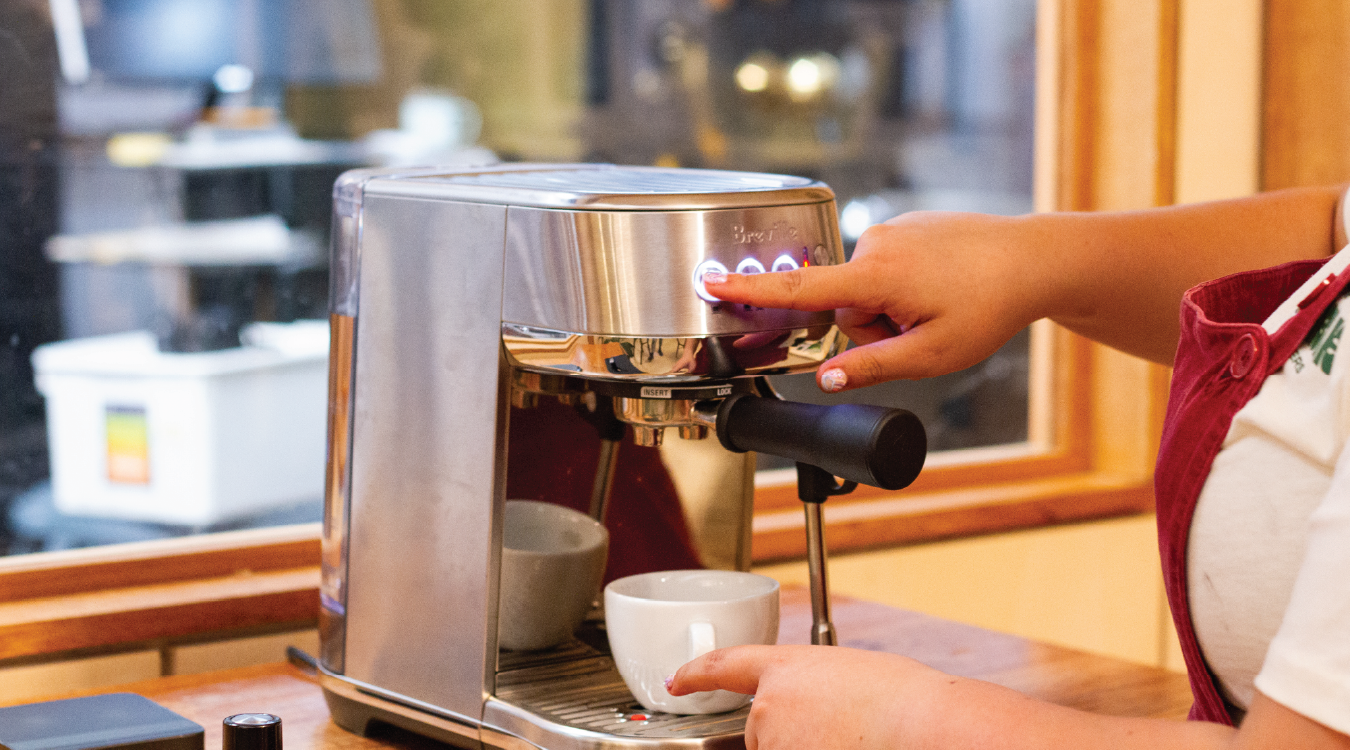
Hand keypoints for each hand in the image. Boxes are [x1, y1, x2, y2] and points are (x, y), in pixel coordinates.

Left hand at [668, 645, 951, 749]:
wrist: (919, 724)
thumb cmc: (900, 700)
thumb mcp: (845, 674)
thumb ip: (810, 688)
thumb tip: (809, 710)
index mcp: (785, 667)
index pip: (724, 665)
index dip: (695, 673)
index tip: (677, 680)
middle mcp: (768, 706)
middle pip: (761, 732)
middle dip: (793, 736)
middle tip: (841, 731)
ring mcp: (773, 741)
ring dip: (808, 747)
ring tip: (852, 740)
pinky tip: (848, 746)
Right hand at [703, 211, 1043, 390]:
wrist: (1034, 259)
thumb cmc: (988, 307)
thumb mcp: (931, 355)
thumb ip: (871, 367)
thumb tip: (826, 378)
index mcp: (875, 276)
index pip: (798, 290)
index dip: (749, 291)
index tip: (710, 282)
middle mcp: (875, 245)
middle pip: (843, 305)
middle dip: (871, 327)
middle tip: (920, 330)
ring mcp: (890, 231)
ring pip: (866, 289)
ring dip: (890, 308)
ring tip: (937, 306)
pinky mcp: (905, 226)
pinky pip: (886, 268)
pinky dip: (904, 286)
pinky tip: (942, 286)